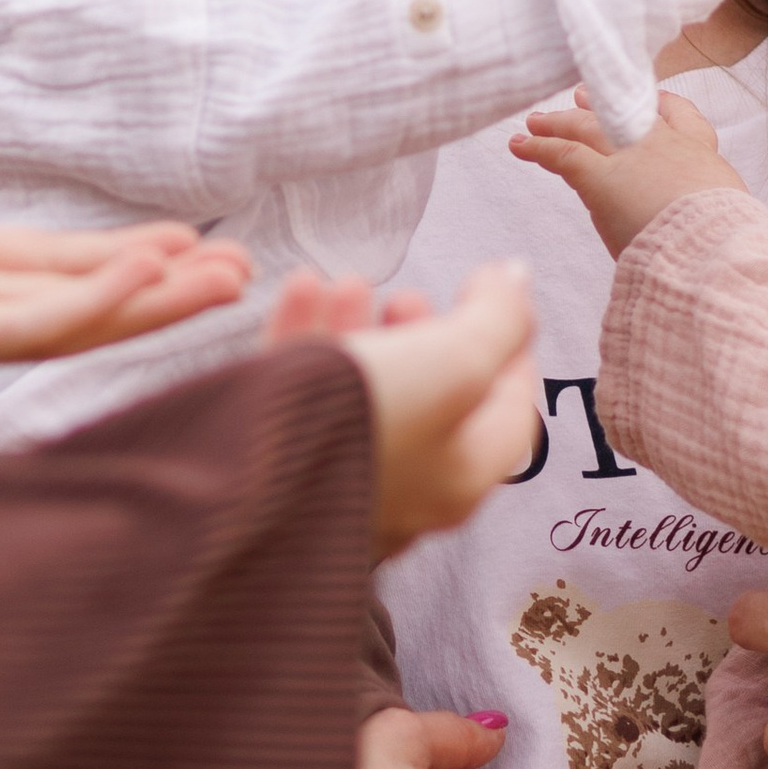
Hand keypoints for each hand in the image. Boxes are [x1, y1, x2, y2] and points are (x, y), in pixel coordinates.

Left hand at [0, 96, 252, 449]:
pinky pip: (23, 325)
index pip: (41, 262)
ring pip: (68, 318)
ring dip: (148, 302)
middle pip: (73, 294)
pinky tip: (148, 283)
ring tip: (226, 282)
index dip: (114, 254)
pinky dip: (91, 306)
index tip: (182, 238)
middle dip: (155, 286)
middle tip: (241, 273)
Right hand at [262, 263, 539, 557]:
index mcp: (462, 475)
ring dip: (359, 327)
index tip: (491, 295)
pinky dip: (306, 337)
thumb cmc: (369, 423)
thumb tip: (518, 279)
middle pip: (430, 400)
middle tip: (408, 296)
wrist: (249, 477)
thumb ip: (498, 318)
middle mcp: (407, 489)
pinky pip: (305, 395)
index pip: (510, 409)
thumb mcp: (456, 360)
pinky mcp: (285, 464)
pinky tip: (303, 291)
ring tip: (347, 283)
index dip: (510, 345)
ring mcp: (344, 480)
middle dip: (420, 333)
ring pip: (362, 393)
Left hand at [510, 90, 746, 255]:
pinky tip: (520, 145)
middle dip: (602, 105)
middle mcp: (666, 147)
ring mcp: (632, 158)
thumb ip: (709, 213)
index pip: (685, 120)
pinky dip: (538, 148)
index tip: (655, 99)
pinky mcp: (602, 178)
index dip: (665, 106)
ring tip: (537, 121)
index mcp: (702, 159)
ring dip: (560, 122)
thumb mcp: (729, 218)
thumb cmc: (727, 245)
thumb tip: (700, 229)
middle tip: (580, 96)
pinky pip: (563, 155)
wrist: (714, 250)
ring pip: (588, 128)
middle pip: (628, 114)